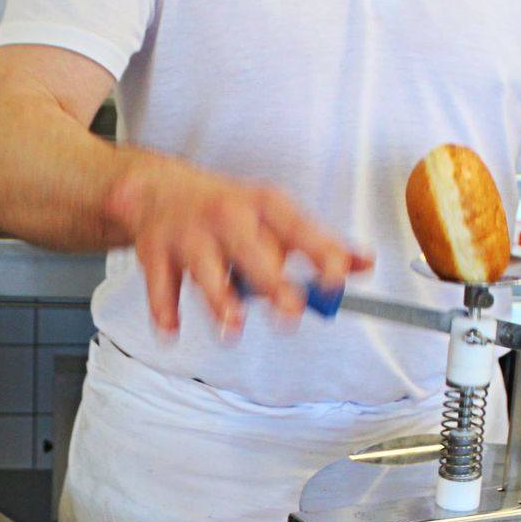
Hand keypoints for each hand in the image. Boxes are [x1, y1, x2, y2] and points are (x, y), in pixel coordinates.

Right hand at [106, 162, 372, 336]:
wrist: (158, 191)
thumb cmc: (227, 211)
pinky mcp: (156, 252)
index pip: (297, 228)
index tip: (337, 278)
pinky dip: (164, 308)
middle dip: (271, 280)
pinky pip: (160, 283)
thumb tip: (365, 264)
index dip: (319, 252)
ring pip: (205, 268)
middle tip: (291, 311)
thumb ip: (319, 245)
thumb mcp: (275, 217)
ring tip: (232, 326)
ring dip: (218, 299)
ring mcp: (189, 234)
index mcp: (263, 206)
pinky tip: (171, 330)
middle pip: (251, 248)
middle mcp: (227, 216)